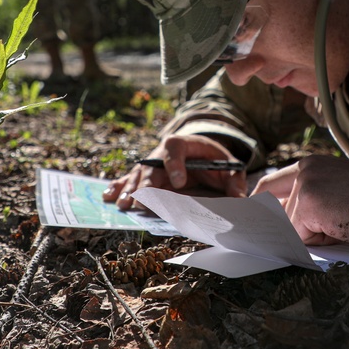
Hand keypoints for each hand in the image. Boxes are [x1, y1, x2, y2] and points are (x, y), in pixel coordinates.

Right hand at [103, 135, 246, 209]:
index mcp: (184, 144)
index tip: (179, 182)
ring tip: (124, 205)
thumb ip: (234, 179)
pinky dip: (118, 187)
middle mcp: (162, 152)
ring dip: (130, 190)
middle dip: (147, 184)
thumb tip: (239, 197)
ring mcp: (151, 164)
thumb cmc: (213, 159)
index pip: (175, 147)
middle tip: (143, 202)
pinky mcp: (144, 174)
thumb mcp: (228, 165)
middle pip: (151, 165)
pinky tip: (109, 197)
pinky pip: (129, 180)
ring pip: (138, 175)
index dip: (175, 164)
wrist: (200, 152)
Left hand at [253, 155, 348, 245]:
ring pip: (292, 227)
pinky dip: (318, 242)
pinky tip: (341, 230)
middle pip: (278, 211)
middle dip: (289, 228)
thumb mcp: (334, 197)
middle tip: (307, 234)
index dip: (260, 205)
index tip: (251, 219)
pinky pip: (301, 236)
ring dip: (313, 236)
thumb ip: (308, 205)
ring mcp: (305, 185)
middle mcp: (304, 170)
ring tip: (342, 225)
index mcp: (310, 165)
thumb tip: (281, 231)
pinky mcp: (309, 203)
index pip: (271, 185)